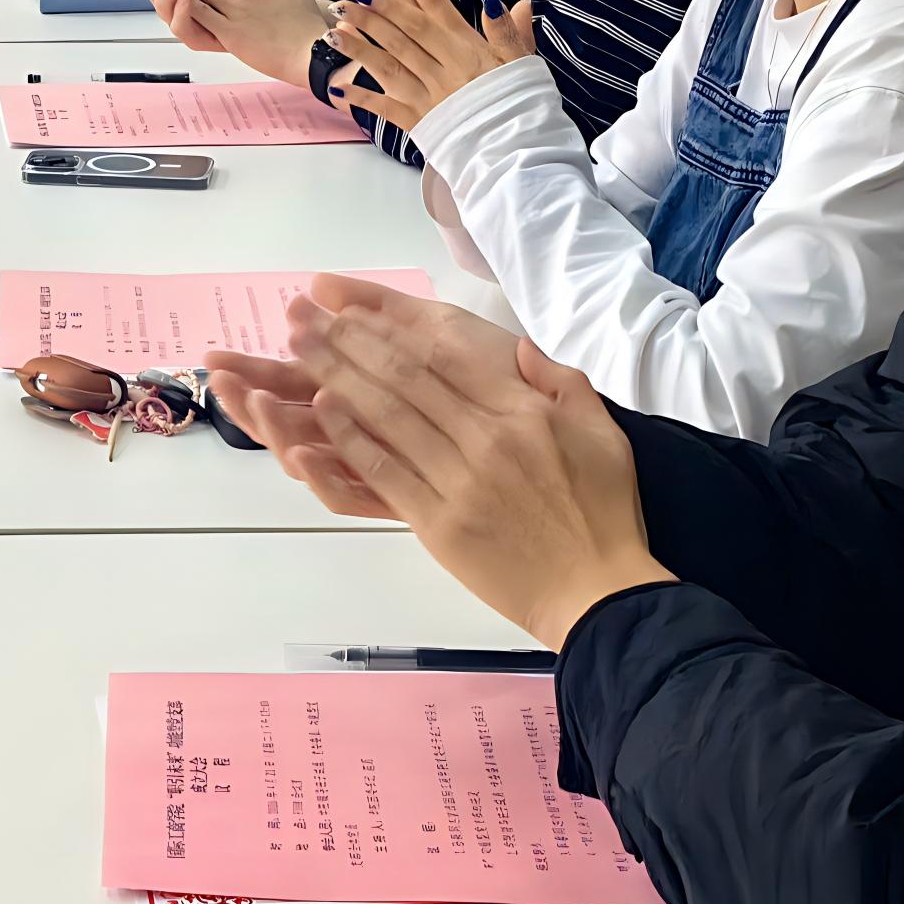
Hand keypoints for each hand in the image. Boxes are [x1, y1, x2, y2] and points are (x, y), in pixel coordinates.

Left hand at [207, 276, 671, 645]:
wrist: (599, 594)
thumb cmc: (603, 515)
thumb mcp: (601, 433)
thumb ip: (561, 381)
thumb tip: (521, 347)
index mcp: (522, 412)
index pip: (446, 356)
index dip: (392, 328)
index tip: (353, 309)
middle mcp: (485, 439)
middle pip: (405, 377)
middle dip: (348, 341)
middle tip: (304, 317)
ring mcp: (458, 481)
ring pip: (386, 416)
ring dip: (336, 375)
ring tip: (299, 348)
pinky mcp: (439, 523)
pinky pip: (385, 471)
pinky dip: (350, 438)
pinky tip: (321, 410)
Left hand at [323, 0, 536, 130]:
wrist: (517, 152)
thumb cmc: (520, 105)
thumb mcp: (522, 64)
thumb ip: (510, 32)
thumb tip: (508, 2)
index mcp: (468, 51)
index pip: (437, 8)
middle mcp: (444, 69)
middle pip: (405, 31)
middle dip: (378, 4)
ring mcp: (428, 96)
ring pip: (389, 64)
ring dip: (360, 42)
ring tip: (336, 21)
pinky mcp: (419, 123)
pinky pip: (386, 110)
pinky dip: (362, 100)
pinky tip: (337, 88)